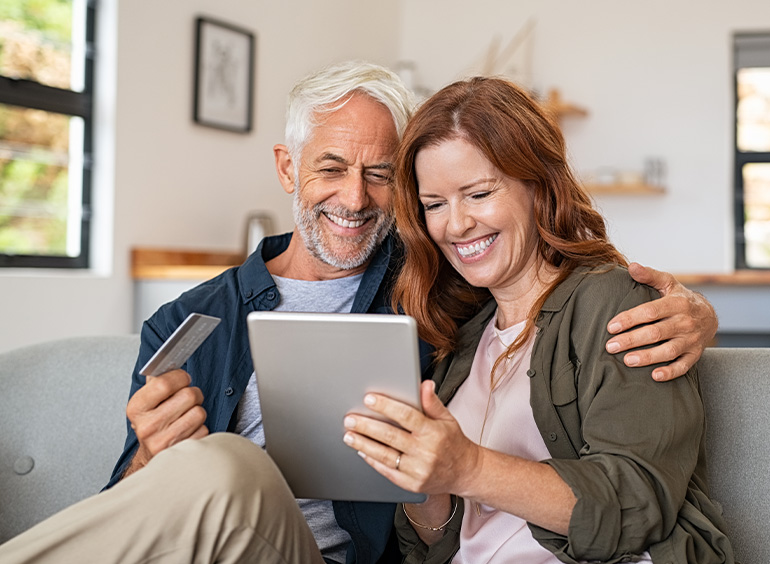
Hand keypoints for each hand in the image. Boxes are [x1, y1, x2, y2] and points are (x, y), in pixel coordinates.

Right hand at [123, 369, 207, 476]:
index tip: (183, 378)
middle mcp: (147, 427)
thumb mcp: (146, 401)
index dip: (180, 377)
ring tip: (186, 416)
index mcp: (136, 409)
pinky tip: (188, 430)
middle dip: (193, 394)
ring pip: (199, 412)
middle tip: (187, 400)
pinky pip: (204, 430)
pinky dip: (200, 428)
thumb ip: (156, 380)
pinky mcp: (180, 452)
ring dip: (197, 412)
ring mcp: (163, 442)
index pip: (163, 383)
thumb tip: (168, 362)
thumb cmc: (152, 422)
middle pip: (189, 395)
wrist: (150, 455)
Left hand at [342, 380, 478, 495]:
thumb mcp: (447, 419)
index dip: (386, 406)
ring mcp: (418, 470)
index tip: (369, 399)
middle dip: (367, 427)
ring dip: (363, 445)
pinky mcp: (411, 484)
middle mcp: (425, 452)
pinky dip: (373, 461)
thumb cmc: (453, 443)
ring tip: (349, 435)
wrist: (465, 473)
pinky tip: (362, 452)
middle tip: (350, 419)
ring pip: (385, 455)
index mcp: (434, 432)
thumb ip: (432, 402)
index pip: (406, 416)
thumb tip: (424, 385)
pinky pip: (387, 471)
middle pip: (390, 436)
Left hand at [606, 262, 717, 380]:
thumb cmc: (681, 299)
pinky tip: (654, 376)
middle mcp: (685, 322)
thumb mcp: (668, 283)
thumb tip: (631, 266)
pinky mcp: (695, 354)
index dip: (629, 319)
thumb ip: (649, 276)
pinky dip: (670, 372)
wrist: (710, 316)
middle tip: (610, 346)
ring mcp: (691, 340)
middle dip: (631, 340)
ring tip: (626, 361)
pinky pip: (684, 366)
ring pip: (668, 351)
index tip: (611, 326)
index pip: (650, 312)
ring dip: (647, 357)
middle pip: (656, 332)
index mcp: (677, 303)